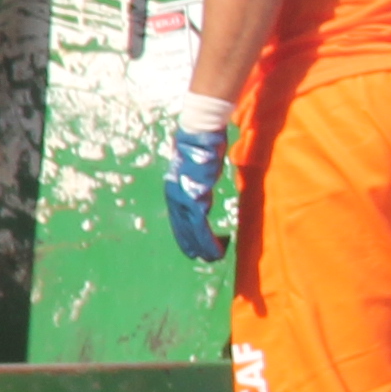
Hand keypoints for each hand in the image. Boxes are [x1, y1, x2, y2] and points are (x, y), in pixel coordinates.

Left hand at [166, 118, 231, 262]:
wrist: (199, 132)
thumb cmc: (200, 144)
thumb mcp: (196, 166)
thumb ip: (197, 179)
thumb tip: (201, 183)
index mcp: (174, 189)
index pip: (178, 218)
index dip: (186, 234)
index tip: (193, 246)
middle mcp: (175, 196)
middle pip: (182, 228)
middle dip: (192, 245)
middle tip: (203, 258)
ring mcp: (183, 198)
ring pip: (191, 231)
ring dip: (203, 246)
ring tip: (213, 258)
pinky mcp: (195, 198)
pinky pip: (199, 226)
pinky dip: (207, 239)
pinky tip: (216, 249)